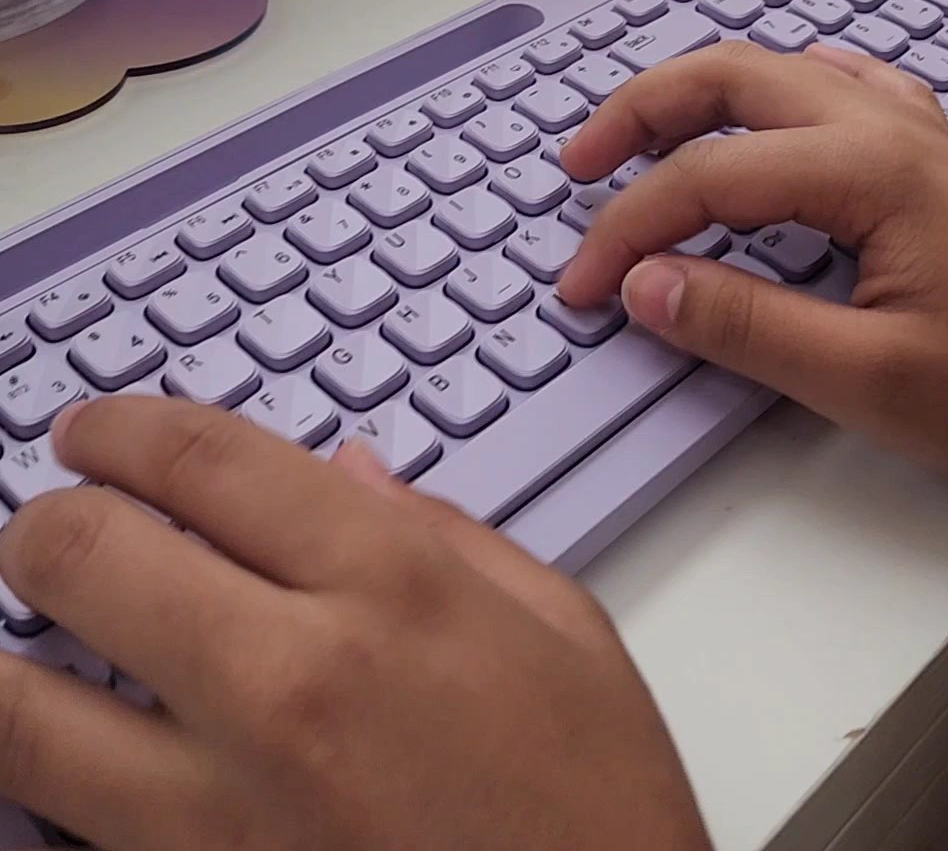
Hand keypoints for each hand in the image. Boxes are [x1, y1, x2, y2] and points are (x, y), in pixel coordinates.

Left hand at [0, 399, 709, 850]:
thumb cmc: (599, 811)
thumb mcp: (563, 630)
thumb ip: (445, 532)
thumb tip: (344, 472)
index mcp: (388, 589)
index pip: (199, 460)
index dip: (119, 427)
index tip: (90, 431)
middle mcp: (287, 687)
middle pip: (81, 558)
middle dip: (43, 525)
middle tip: (51, 527)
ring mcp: (222, 817)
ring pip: (20, 718)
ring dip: (6, 662)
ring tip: (28, 641)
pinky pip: (68, 836)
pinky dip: (49, 787)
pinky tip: (80, 756)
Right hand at [559, 41, 947, 484]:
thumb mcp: (875, 381)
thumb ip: (747, 328)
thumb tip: (644, 286)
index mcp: (865, 168)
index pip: (706, 176)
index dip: (628, 229)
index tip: (582, 289)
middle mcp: (883, 125)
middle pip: (731, 77)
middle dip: (640, 111)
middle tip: (578, 165)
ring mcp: (912, 131)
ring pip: (778, 72)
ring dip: (698, 96)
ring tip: (641, 141)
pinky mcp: (931, 156)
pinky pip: (837, 86)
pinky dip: (775, 93)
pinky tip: (766, 116)